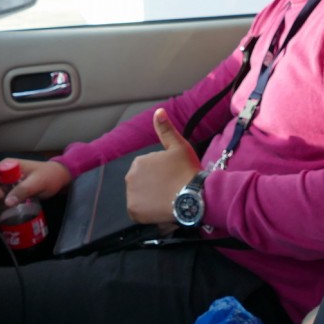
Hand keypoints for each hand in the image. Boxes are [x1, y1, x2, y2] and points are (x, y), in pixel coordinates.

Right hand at [0, 157, 72, 205]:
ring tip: (10, 204)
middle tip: (5, 202)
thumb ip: (23, 190)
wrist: (58, 178)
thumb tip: (6, 202)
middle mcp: (2, 172)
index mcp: (7, 166)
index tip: (1, 196)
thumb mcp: (38, 182)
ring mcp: (4, 182)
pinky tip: (10, 206)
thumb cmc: (49, 176)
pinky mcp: (7, 190)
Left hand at [125, 109, 202, 224]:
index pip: (148, 169)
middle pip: (143, 183)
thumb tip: (158, 111)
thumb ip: (166, 129)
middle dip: (154, 186)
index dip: (162, 174)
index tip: (173, 177)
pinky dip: (148, 212)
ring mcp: (131, 195)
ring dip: (151, 198)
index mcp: (139, 162)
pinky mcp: (134, 211)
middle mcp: (130, 178)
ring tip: (168, 199)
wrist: (193, 195)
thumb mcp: (179, 146)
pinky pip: (139, 211)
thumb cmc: (187, 170)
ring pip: (141, 197)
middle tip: (172, 188)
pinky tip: (162, 208)